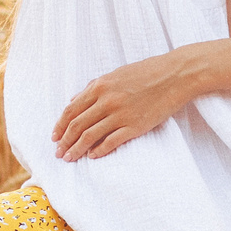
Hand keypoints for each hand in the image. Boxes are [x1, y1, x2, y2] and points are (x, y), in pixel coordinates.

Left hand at [54, 50, 195, 160]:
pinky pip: (111, 142)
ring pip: (90, 136)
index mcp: (100, 86)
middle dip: (65, 141)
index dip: (60, 126)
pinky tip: (92, 156)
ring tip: (70, 158)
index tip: (54, 137)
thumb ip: (93, 87)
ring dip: (77, 149)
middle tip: (58, 152)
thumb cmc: (146, 72)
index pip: (72, 110)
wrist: (176, 75)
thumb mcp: (115, 74)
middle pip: (78, 125)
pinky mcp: (135, 126)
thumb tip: (73, 100)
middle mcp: (107, 100)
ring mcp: (121, 114)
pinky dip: (99, 151)